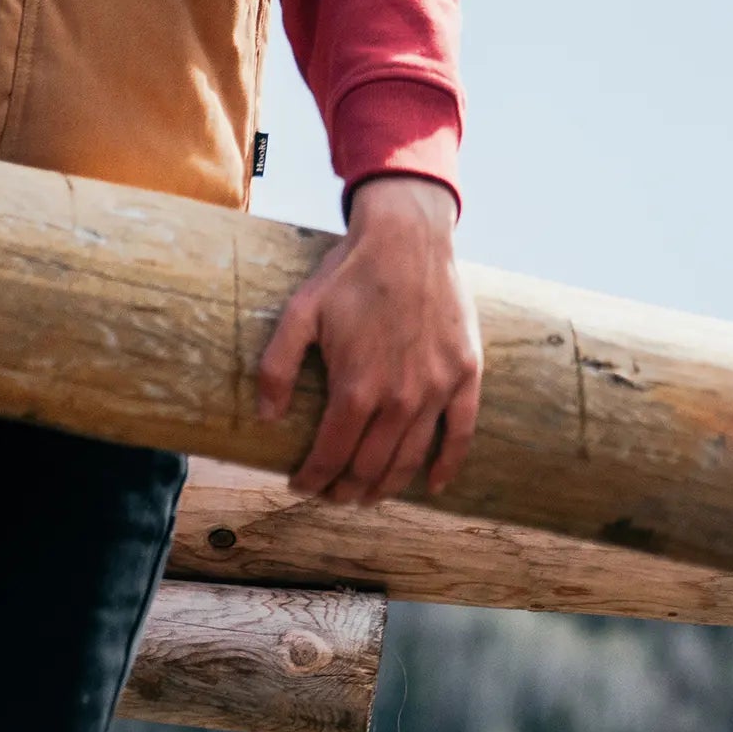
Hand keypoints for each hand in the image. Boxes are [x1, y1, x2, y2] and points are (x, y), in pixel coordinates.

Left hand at [255, 174, 481, 504]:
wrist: (408, 237)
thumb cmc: (350, 272)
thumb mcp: (300, 311)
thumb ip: (278, 366)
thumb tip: (267, 418)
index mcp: (356, 388)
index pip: (331, 454)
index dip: (313, 478)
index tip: (300, 486)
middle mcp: (399, 399)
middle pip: (371, 467)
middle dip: (346, 489)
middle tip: (332, 494)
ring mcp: (437, 390)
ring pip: (410, 459)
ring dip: (387, 486)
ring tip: (367, 495)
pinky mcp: (465, 376)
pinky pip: (461, 435)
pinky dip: (446, 465)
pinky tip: (433, 484)